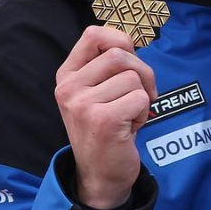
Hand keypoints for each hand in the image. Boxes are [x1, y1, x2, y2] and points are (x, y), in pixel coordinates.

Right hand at [55, 26, 156, 209]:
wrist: (100, 175)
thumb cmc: (106, 128)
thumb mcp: (97, 92)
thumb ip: (107, 66)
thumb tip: (131, 41)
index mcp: (66, 76)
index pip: (93, 35)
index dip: (120, 40)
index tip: (130, 59)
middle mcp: (69, 88)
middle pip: (119, 55)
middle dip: (143, 72)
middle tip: (143, 93)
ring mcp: (83, 104)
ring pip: (133, 78)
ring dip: (142, 96)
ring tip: (128, 115)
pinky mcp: (103, 120)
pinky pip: (140, 98)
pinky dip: (144, 112)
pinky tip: (130, 128)